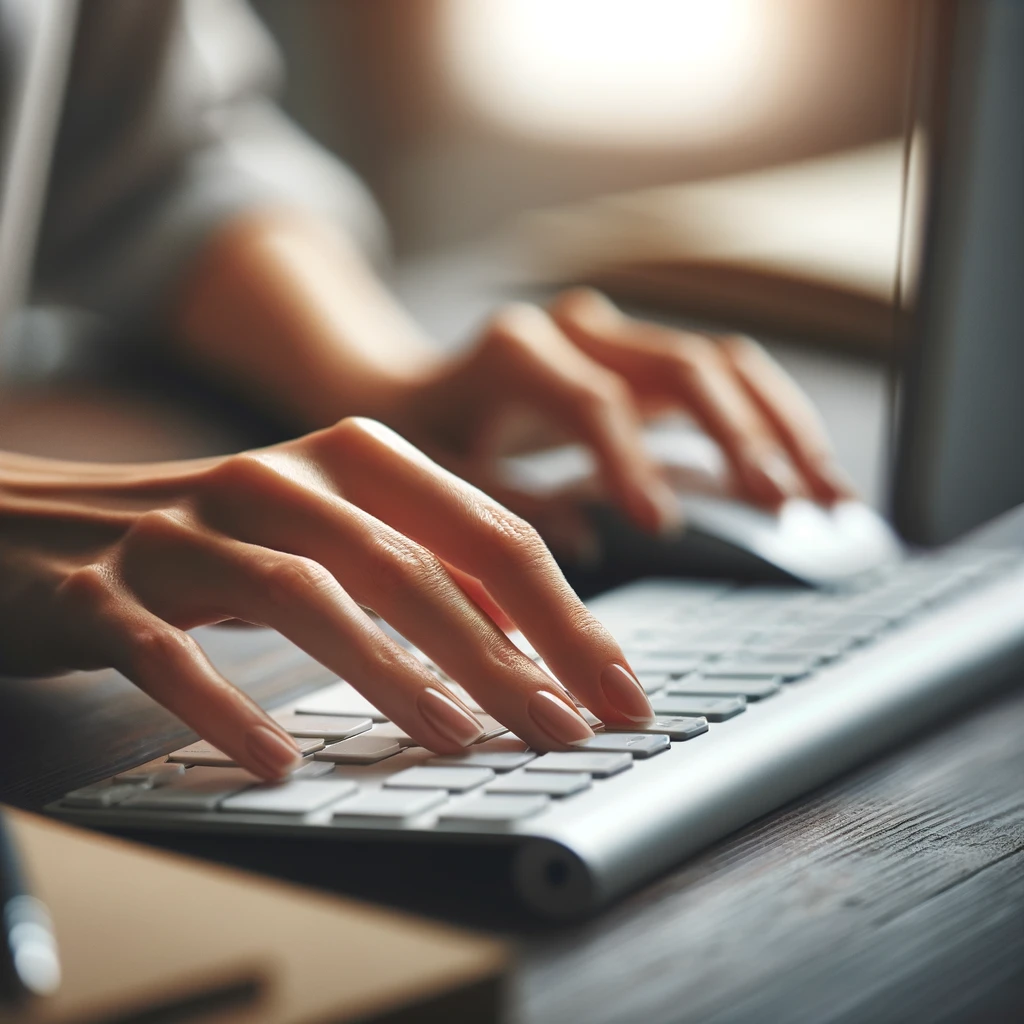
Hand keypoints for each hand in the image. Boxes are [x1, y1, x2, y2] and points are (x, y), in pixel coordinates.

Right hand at [0, 419, 652, 779]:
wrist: (36, 523)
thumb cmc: (212, 538)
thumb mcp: (329, 530)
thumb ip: (424, 563)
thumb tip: (527, 629)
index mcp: (348, 458)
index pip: (485, 534)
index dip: (563, 615)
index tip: (615, 691)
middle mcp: (275, 480)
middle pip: (411, 566)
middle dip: (504, 656)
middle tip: (565, 730)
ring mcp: (185, 530)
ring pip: (308, 598)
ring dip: (393, 678)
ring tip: (459, 743)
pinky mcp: (104, 588)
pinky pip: (170, 651)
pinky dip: (225, 705)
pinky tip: (275, 759)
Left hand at [392, 289, 853, 556]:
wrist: (415, 395)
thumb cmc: (419, 442)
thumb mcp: (433, 482)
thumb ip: (500, 508)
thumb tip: (586, 538)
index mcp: (515, 353)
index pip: (591, 399)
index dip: (630, 460)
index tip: (660, 527)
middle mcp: (576, 331)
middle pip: (681, 365)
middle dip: (741, 435)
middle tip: (785, 508)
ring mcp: (618, 342)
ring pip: (722, 366)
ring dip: (781, 429)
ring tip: (830, 499)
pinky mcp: (644, 367)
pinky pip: (724, 384)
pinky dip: (770, 428)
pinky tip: (807, 477)